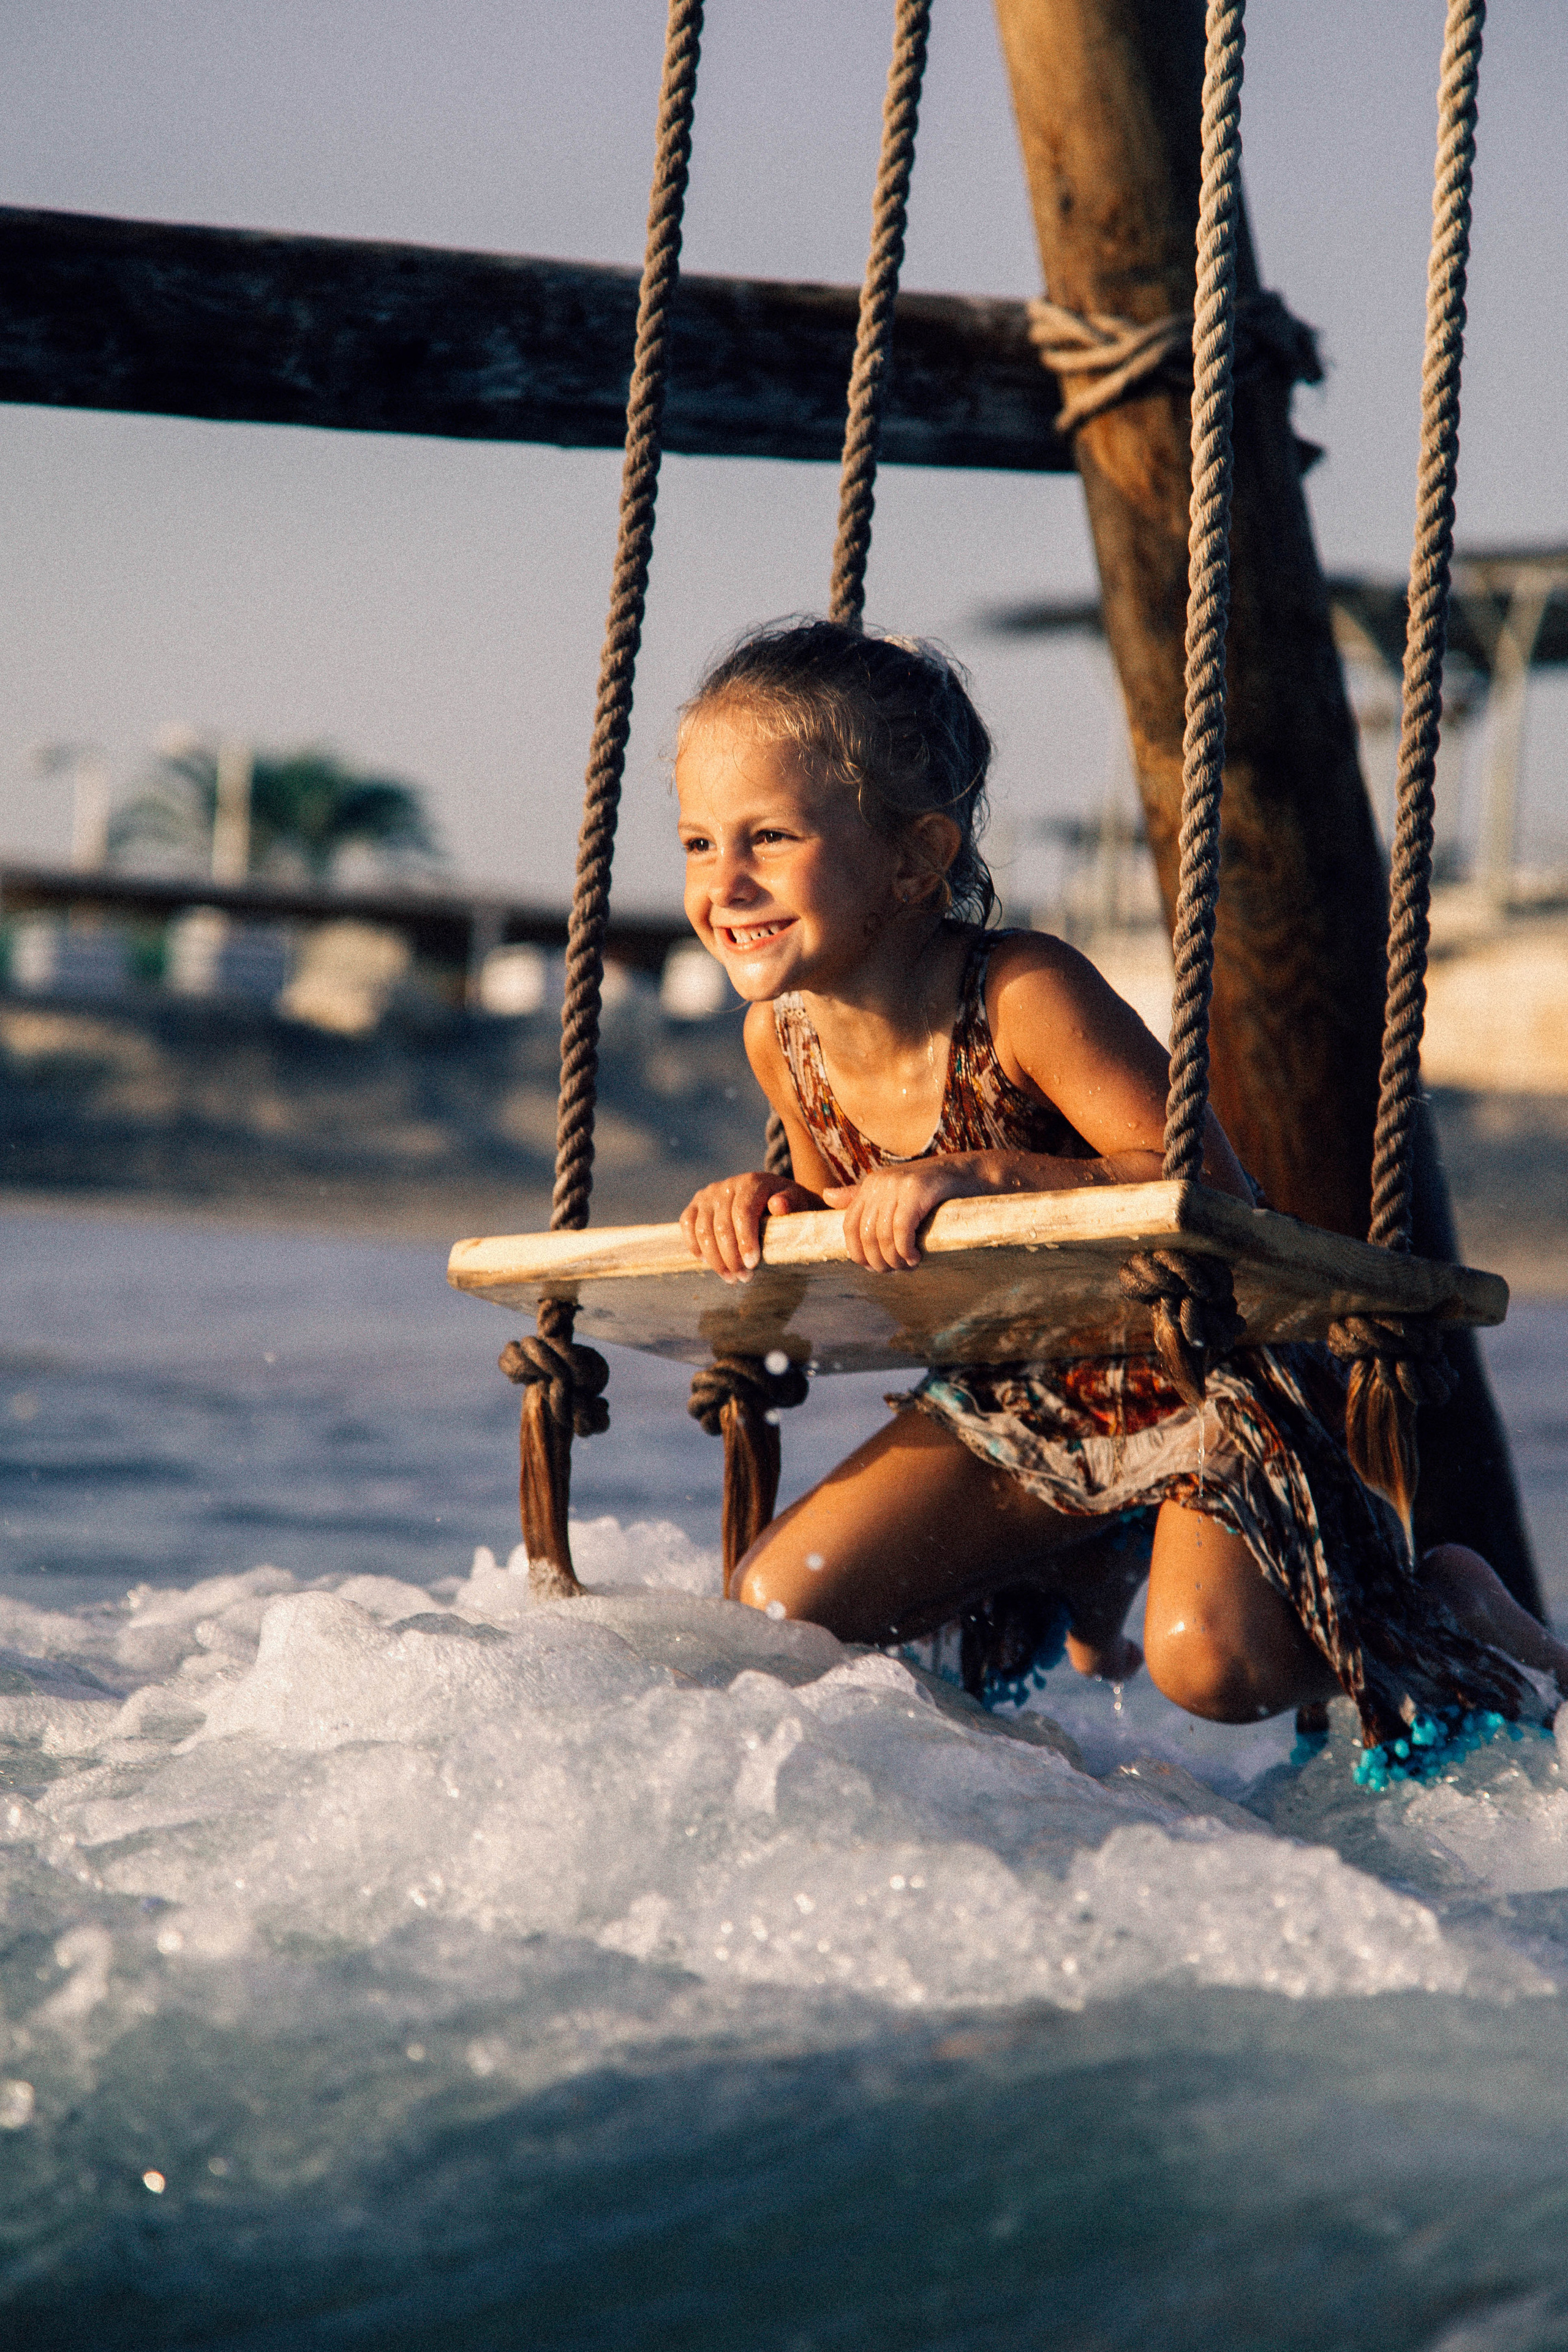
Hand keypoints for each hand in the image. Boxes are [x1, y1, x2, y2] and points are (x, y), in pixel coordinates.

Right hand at [680, 1172, 817, 1281]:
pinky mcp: (696, 1204)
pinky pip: (687, 1224)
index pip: (743, 1213)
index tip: (752, 1265)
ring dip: (714, 1259)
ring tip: (730, 1278)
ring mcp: (708, 1194)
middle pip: (721, 1226)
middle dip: (731, 1257)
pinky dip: (694, 1245)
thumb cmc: (787, 1204)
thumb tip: (778, 1205)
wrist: (771, 1195)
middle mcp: (726, 1185)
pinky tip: (706, 1262)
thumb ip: (791, 1203)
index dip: (746, 1241)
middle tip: (744, 1279)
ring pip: (702, 1230)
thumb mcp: (798, 1201)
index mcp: (752, 1182)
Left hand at [822, 1159, 978, 1272]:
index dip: (858, 1253)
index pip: (849, 1226)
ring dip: (894, 1259)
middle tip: (895, 1271)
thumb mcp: (893, 1193)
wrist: (970, 1174)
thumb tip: (826, 1196)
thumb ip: (861, 1197)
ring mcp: (897, 1185)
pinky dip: (906, 1250)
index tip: (874, 1268)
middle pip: (865, 1235)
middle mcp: (879, 1183)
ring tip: (908, 1266)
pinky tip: (915, 1258)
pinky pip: (901, 1230)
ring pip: (883, 1236)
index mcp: (870, 1185)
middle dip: (878, 1260)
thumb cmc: (933, 1190)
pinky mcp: (917, 1191)